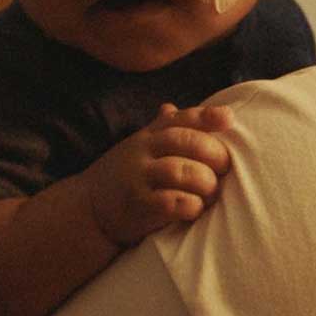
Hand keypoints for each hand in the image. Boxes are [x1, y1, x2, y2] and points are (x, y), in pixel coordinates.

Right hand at [85, 103, 233, 246]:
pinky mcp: (136, 206)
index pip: (179, 119)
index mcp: (148, 136)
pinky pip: (170, 202)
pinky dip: (190, 205)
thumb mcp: (137, 150)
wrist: (85, 210)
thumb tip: (170, 106)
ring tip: (212, 193)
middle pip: (184, 141)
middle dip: (213, 153)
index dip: (206, 116)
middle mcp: (142, 152)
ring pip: (180, 171)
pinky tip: (194, 209)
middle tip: (225, 168)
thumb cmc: (124, 177)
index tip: (229, 118)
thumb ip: (158, 131)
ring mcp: (137, 178)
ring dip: (205, 182)